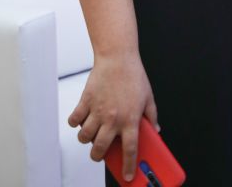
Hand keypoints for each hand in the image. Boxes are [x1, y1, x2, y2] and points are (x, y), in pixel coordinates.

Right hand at [68, 52, 158, 182]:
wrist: (117, 57)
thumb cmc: (133, 75)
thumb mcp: (148, 97)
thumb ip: (152, 116)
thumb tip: (156, 130)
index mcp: (130, 120)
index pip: (130, 150)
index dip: (129, 166)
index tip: (129, 175)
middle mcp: (113, 118)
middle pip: (100, 149)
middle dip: (98, 157)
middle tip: (99, 154)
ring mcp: (98, 111)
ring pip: (85, 137)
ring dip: (86, 140)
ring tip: (90, 136)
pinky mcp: (86, 101)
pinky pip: (75, 119)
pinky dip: (75, 122)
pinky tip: (80, 120)